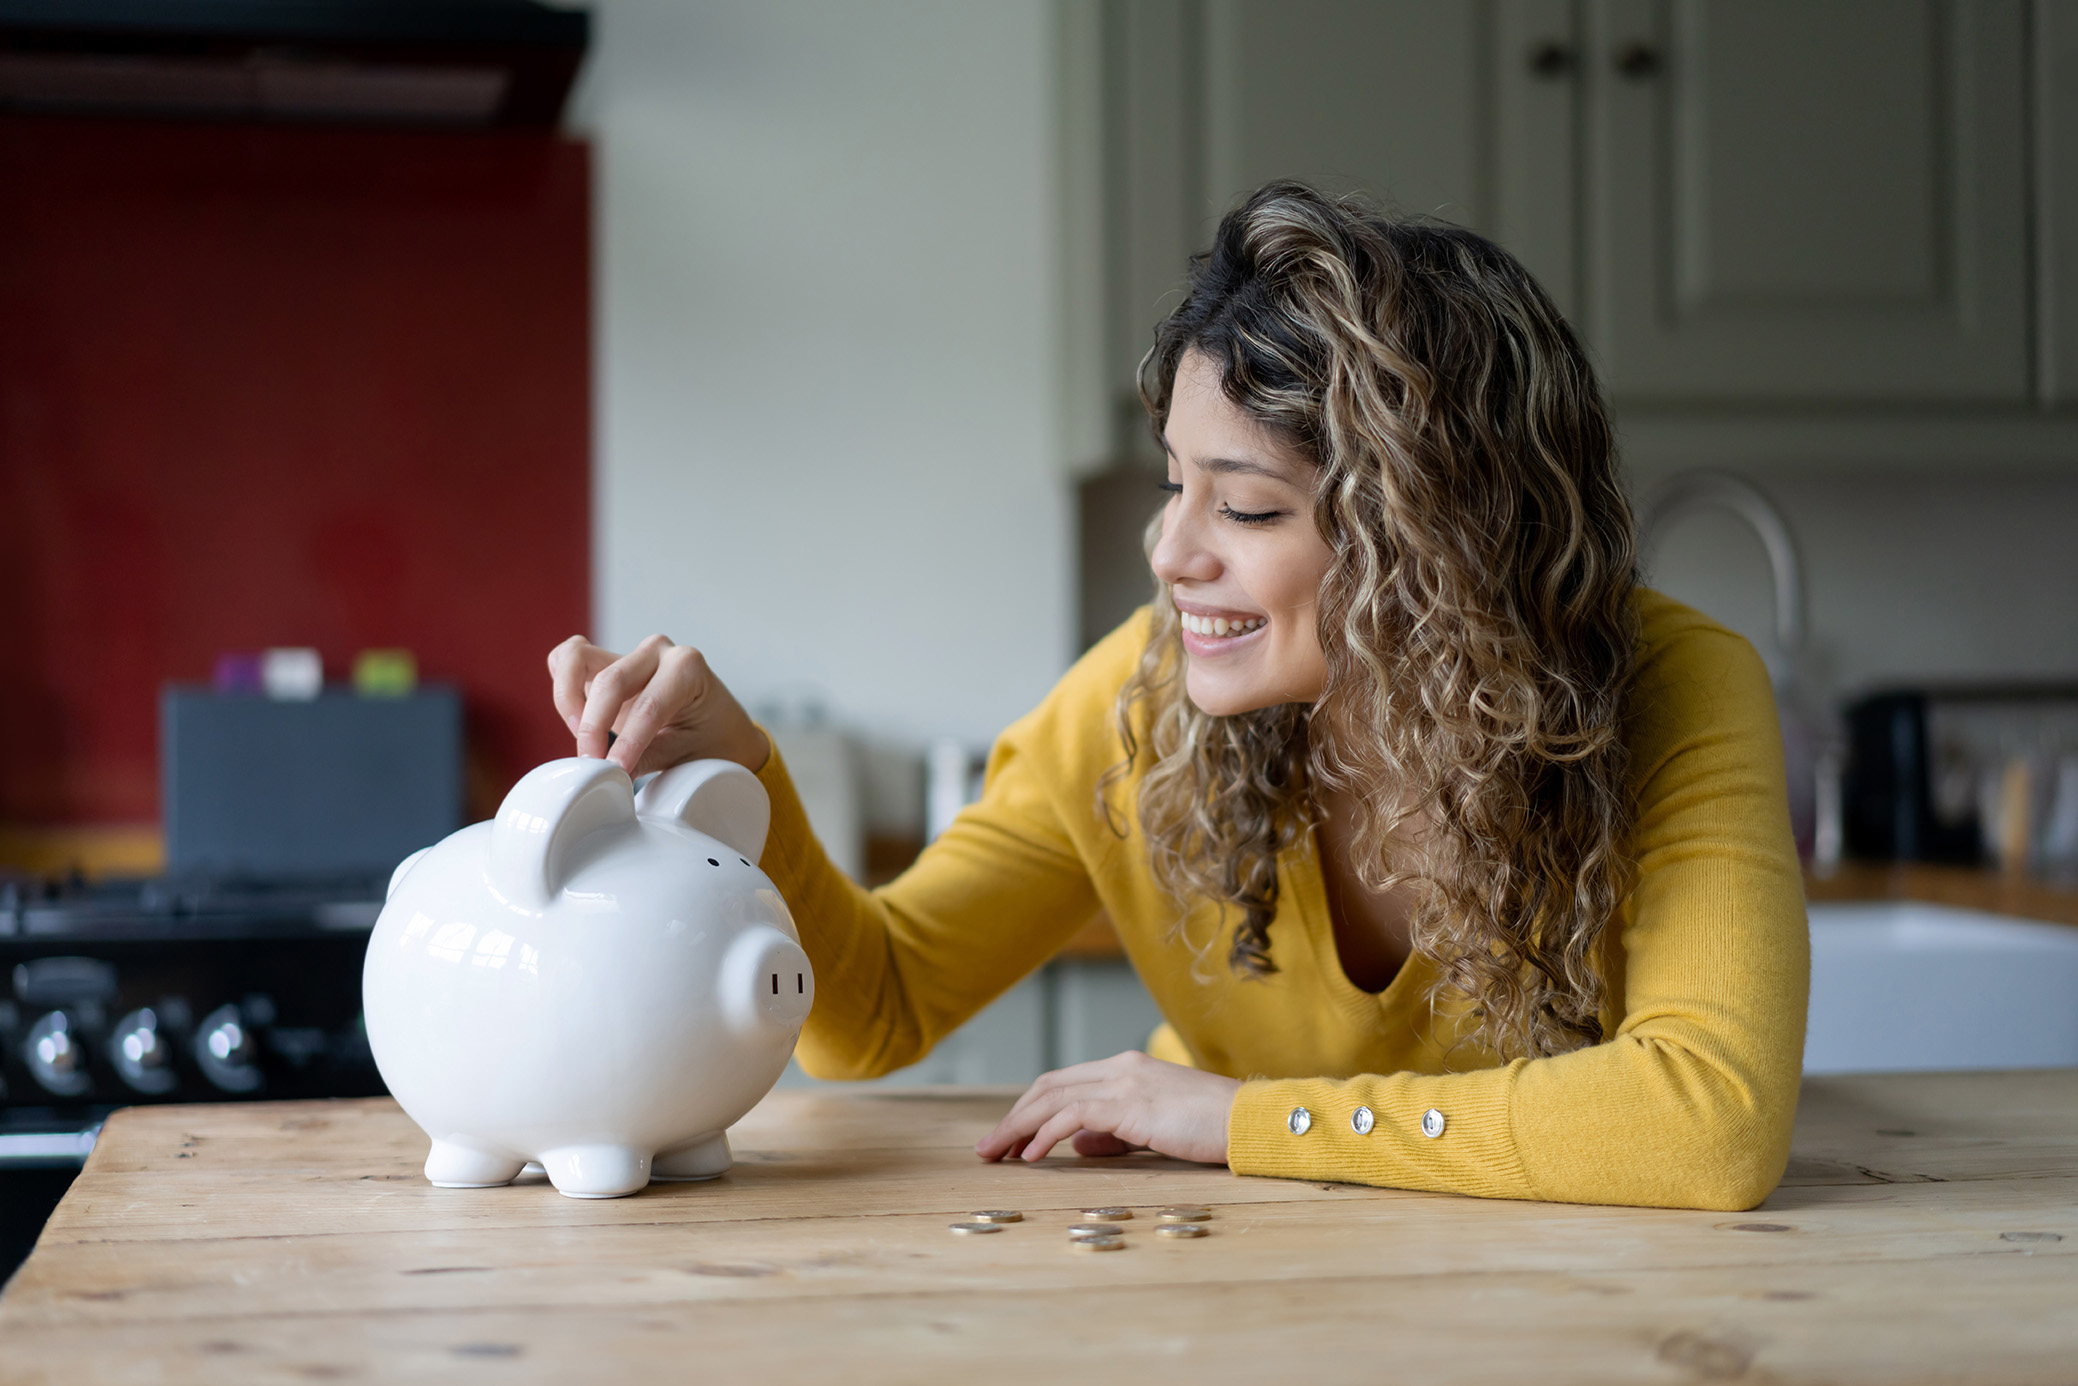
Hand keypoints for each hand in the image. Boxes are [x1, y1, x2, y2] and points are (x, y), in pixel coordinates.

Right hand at [546, 634, 768, 778]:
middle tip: (592, 763)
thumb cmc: (711, 740)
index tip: (614, 770)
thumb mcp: (686, 755)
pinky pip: (567, 659)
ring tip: (582, 737)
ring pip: (575, 657)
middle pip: (608, 680)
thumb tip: (607, 774)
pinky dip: (563, 688)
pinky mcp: (606, 662)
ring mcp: (629, 652)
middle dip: (593, 726)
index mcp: (687, 668)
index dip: (627, 741)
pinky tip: (579, 720)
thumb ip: (645, 760)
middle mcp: (657, 651)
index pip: (648, 705)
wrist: (721, 728)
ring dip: (568, 700)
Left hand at [974, 1051, 1239, 1165]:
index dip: (1029, 1108)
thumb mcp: (1153, 1128)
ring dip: (1018, 1126)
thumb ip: (1113, 1133)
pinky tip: (1030, 1156)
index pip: (1063, 1082)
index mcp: (1126, 1068)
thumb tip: (1076, 1146)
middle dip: (1013, 1116)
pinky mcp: (1130, 1104)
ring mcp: (1124, 1082)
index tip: (1008, 1137)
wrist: (1248, 1120)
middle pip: (1048, 1086)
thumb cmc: (1209, 1127)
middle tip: (987, 1148)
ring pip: (1053, 1098)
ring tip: (996, 1154)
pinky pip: (1073, 1116)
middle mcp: (1120, 1067)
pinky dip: (1046, 1135)